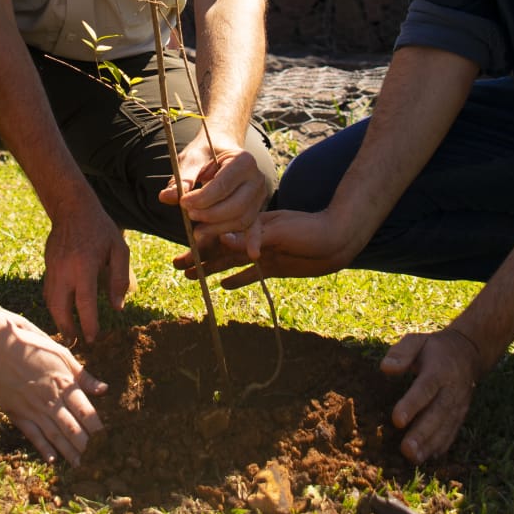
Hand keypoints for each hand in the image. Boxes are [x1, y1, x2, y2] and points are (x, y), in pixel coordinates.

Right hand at [0, 310, 108, 465]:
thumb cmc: (31, 344)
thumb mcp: (61, 354)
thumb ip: (82, 375)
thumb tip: (104, 389)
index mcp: (64, 383)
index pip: (86, 412)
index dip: (97, 428)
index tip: (106, 440)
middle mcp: (50, 400)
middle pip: (72, 428)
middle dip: (85, 446)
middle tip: (96, 459)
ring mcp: (32, 408)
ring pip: (55, 435)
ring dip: (68, 451)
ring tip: (80, 464)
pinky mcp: (16, 413)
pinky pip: (33, 435)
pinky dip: (43, 448)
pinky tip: (53, 459)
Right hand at [44, 199, 131, 342]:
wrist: (71, 208)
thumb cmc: (100, 229)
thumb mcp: (119, 249)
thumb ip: (119, 279)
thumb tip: (117, 307)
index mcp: (85, 266)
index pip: (85, 303)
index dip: (88, 324)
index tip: (93, 338)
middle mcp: (65, 270)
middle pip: (61, 307)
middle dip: (68, 328)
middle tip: (77, 342)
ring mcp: (53, 268)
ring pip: (51, 302)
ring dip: (59, 320)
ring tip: (69, 332)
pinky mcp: (47, 266)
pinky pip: (48, 292)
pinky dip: (54, 306)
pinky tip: (63, 313)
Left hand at [160, 134, 270, 246]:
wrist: (221, 150)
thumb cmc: (205, 152)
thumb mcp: (192, 158)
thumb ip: (182, 178)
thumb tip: (166, 197)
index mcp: (244, 160)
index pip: (223, 186)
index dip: (202, 198)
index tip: (182, 203)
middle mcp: (257, 179)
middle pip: (236, 207)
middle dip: (210, 216)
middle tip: (188, 216)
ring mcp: (259, 196)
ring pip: (242, 220)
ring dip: (218, 229)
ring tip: (197, 231)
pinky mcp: (256, 210)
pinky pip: (251, 227)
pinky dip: (248, 240)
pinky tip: (251, 253)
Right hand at [171, 208, 359, 288]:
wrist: (338, 240)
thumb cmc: (311, 230)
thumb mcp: (280, 231)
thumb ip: (252, 237)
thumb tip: (223, 239)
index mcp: (252, 227)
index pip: (220, 235)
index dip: (200, 243)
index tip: (180, 250)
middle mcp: (253, 240)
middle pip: (219, 250)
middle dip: (198, 257)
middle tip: (175, 265)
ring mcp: (262, 254)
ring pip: (230, 263)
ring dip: (210, 269)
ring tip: (189, 275)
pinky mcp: (274, 267)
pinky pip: (250, 275)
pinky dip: (236, 279)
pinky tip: (222, 286)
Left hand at [379, 327, 484, 464]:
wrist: (468, 353)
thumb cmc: (434, 349)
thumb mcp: (418, 341)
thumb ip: (402, 353)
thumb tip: (386, 368)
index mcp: (439, 370)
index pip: (426, 388)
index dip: (412, 404)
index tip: (396, 420)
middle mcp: (451, 390)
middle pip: (437, 413)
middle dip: (421, 433)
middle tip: (406, 449)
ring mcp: (458, 404)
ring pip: (445, 427)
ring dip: (430, 444)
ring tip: (413, 458)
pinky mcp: (460, 415)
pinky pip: (452, 432)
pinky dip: (441, 446)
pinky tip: (428, 458)